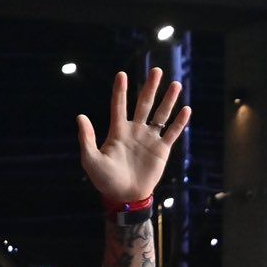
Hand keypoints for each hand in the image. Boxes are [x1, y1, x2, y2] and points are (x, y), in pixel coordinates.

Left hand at [76, 69, 191, 204]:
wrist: (124, 196)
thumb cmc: (105, 179)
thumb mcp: (91, 160)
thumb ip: (87, 138)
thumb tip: (80, 116)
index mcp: (118, 131)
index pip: (119, 106)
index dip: (120, 91)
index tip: (121, 74)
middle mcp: (135, 130)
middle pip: (144, 104)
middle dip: (150, 87)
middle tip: (156, 70)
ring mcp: (149, 139)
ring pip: (161, 115)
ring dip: (168, 100)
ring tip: (175, 84)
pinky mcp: (162, 150)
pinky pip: (172, 133)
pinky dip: (179, 122)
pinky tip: (186, 109)